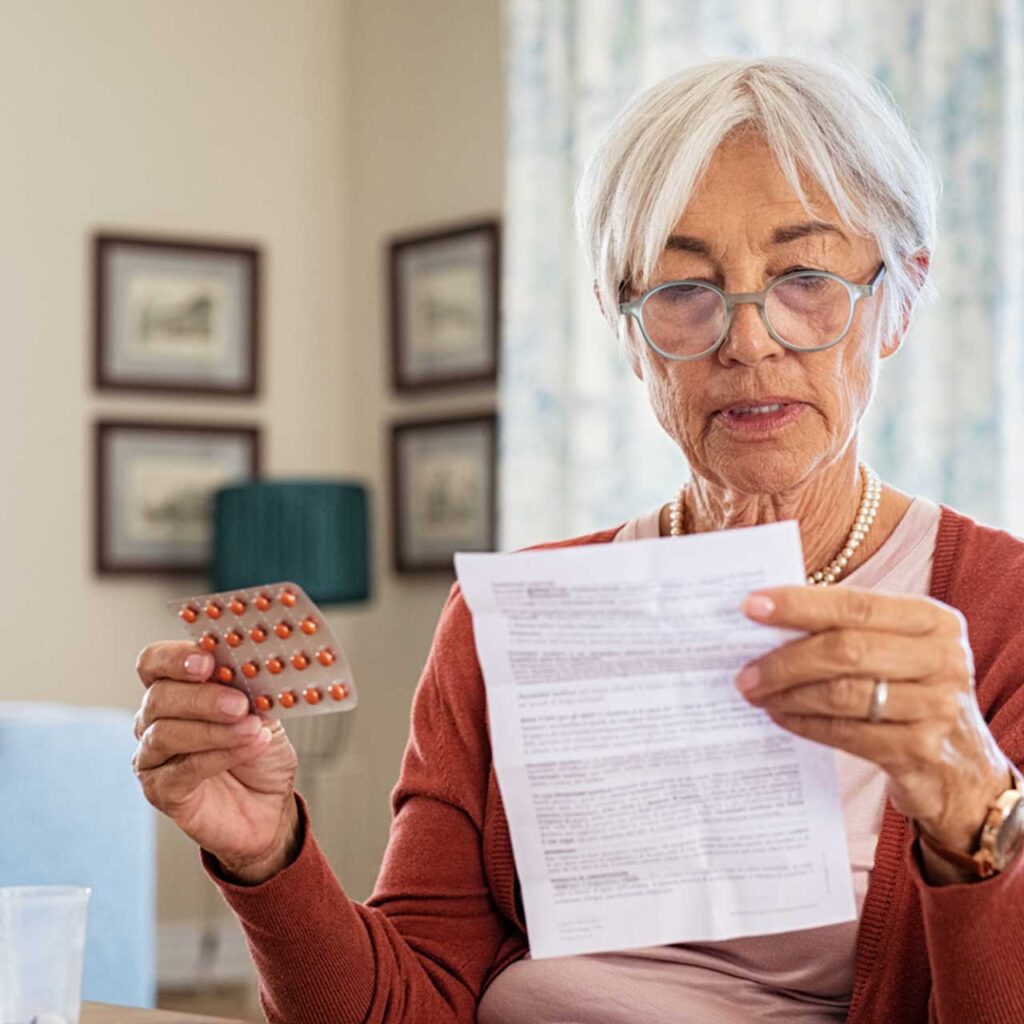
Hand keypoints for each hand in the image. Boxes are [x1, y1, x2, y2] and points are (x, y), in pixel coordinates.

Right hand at [132, 641, 299, 882]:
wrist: (271, 805)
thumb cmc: (261, 753)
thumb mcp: (264, 712)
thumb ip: (250, 689)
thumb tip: (252, 667)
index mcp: (176, 689)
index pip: (155, 662)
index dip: (175, 658)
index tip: (207, 661)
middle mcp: (155, 720)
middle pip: (159, 696)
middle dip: (201, 697)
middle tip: (238, 702)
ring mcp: (153, 757)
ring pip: (166, 734)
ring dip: (214, 729)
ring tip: (252, 727)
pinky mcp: (161, 791)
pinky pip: (182, 769)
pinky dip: (219, 755)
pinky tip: (250, 746)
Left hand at [736, 586, 1009, 859]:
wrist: (960, 767)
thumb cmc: (908, 690)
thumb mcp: (895, 649)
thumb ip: (847, 629)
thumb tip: (765, 617)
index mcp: (932, 620)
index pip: (854, 604)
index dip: (798, 605)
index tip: (750, 607)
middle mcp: (942, 659)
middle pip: (845, 650)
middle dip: (785, 660)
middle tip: (743, 671)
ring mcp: (937, 707)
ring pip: (842, 694)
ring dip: (788, 694)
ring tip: (756, 694)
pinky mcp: (920, 750)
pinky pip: (846, 733)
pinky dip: (805, 724)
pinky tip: (781, 718)